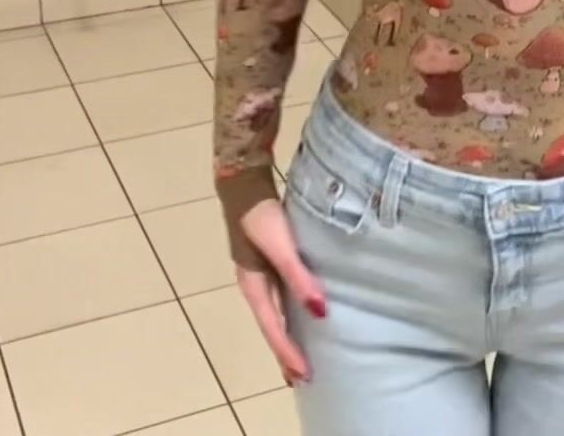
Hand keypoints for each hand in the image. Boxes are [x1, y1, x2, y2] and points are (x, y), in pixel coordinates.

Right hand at [235, 200, 327, 385]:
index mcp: (253, 286)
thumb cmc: (260, 216)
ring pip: (275, 315)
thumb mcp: (281, 246)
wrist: (243, 184)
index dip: (288, 353)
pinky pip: (280, 299)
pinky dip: (289, 316)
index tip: (304, 376)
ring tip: (300, 356)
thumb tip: (320, 312)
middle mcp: (255, 285)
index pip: (274, 329)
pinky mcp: (268, 263)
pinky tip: (301, 315)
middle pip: (271, 327)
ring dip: (287, 337)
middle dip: (285, 353)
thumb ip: (299, 277)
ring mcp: (259, 275)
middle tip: (301, 379)